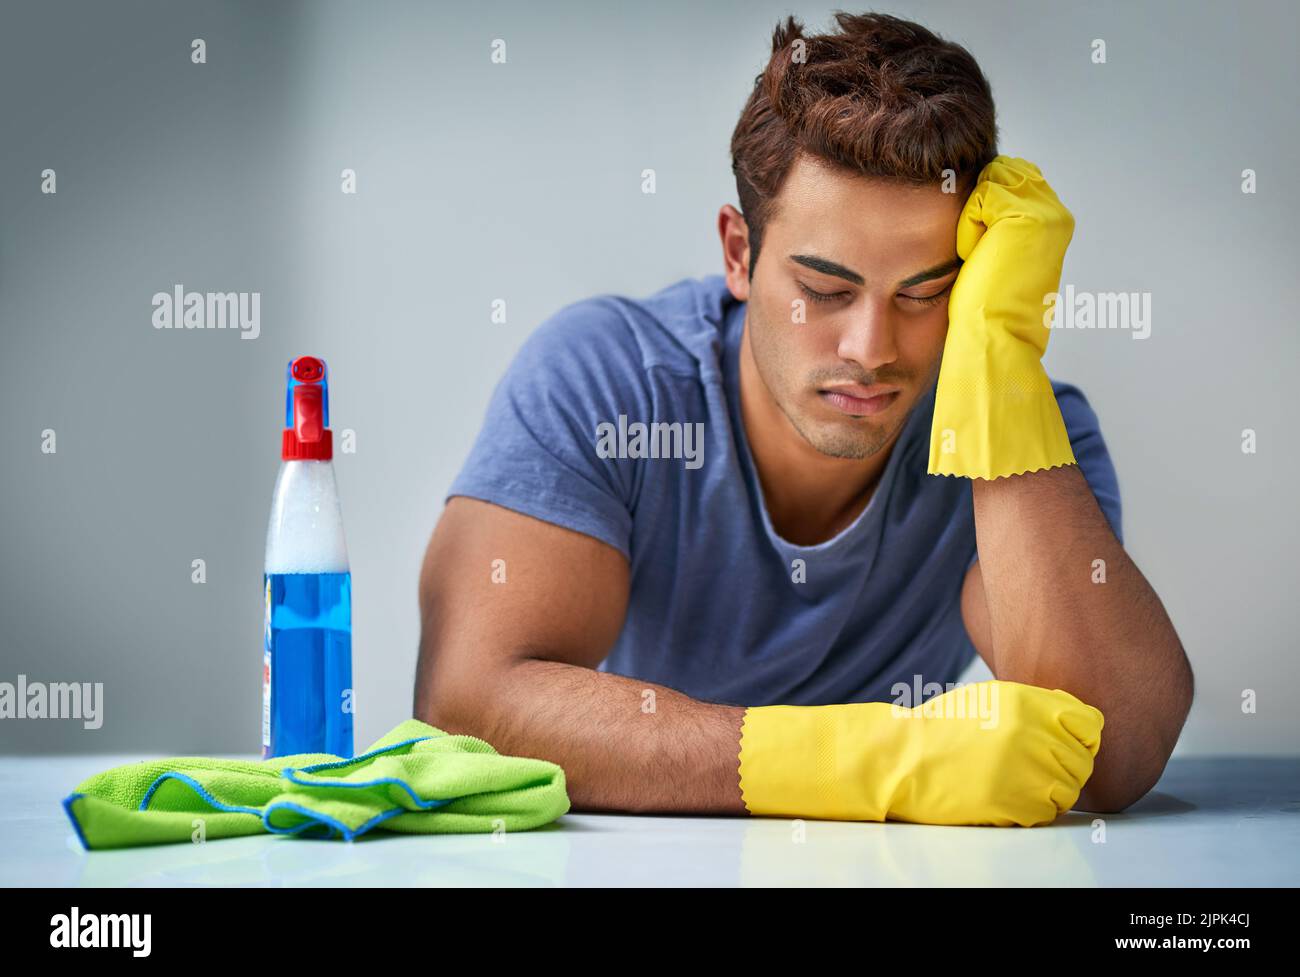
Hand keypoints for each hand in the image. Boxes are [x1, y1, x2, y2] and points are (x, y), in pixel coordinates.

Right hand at [739, 678, 1102, 826]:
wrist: (903, 760)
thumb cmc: (943, 730)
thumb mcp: (989, 700)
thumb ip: (1034, 707)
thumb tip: (1075, 720)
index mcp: (1027, 703)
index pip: (1089, 723)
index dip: (1081, 737)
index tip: (1066, 744)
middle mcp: (1032, 734)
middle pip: (1081, 760)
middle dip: (1062, 767)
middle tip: (1032, 769)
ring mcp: (1025, 770)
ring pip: (1068, 790)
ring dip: (1049, 790)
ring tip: (1017, 783)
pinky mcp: (1015, 803)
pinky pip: (1047, 813)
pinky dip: (1033, 810)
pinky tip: (1006, 797)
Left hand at [927, 156, 1077, 478]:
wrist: (993, 341)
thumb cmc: (985, 315)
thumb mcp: (993, 265)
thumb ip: (993, 234)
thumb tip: (971, 212)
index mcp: (1052, 228)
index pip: (1006, 187)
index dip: (977, 205)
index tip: (963, 239)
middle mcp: (1054, 216)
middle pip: (997, 180)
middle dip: (971, 202)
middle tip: (963, 244)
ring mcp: (1044, 213)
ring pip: (987, 185)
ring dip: (968, 213)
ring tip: (968, 251)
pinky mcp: (1024, 216)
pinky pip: (980, 197)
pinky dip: (966, 222)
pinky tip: (968, 251)